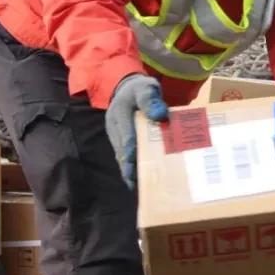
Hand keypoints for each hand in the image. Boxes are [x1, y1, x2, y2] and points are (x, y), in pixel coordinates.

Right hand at [105, 73, 168, 189]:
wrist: (128, 88)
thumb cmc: (140, 89)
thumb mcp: (147, 88)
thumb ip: (152, 99)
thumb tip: (160, 114)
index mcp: (120, 113)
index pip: (126, 135)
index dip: (131, 152)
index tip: (135, 167)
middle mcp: (114, 126)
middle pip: (122, 150)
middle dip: (129, 167)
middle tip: (138, 184)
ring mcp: (116, 134)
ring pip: (122, 155)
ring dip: (130, 169)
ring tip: (140, 187)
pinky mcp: (120, 139)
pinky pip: (125, 154)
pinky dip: (131, 165)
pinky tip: (140, 178)